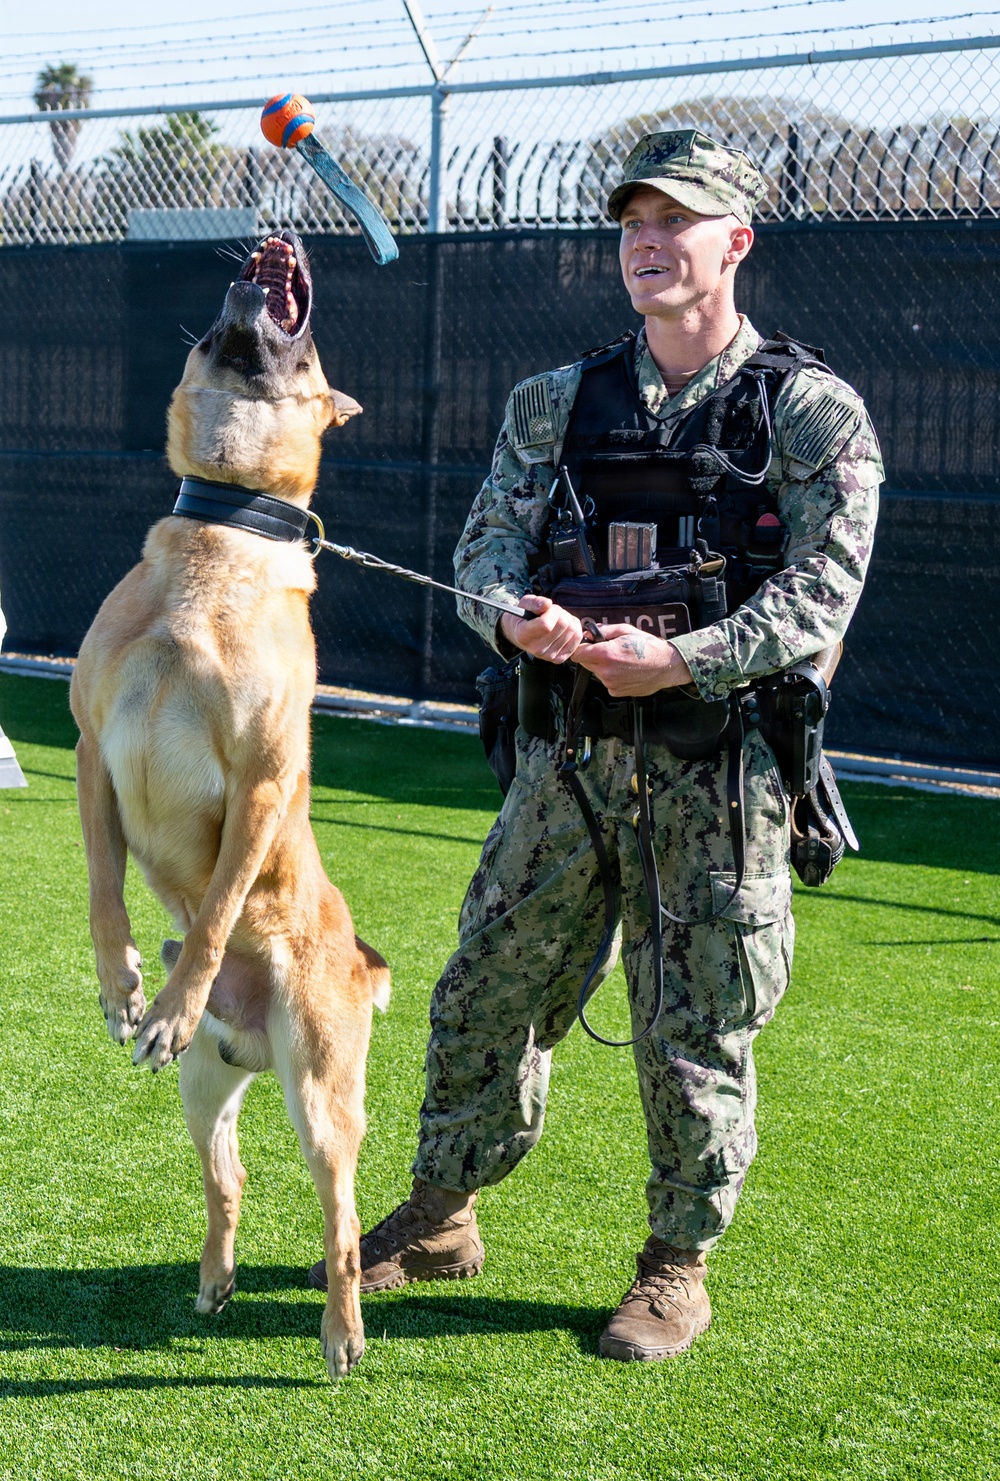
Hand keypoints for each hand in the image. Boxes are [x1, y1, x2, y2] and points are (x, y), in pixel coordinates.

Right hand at [500, 593, 582, 662]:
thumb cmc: (524, 617)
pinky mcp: (559, 658)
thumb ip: (535, 602)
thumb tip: (547, 604)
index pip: (546, 624)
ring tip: (557, 619)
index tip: (548, 608)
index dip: (552, 611)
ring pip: (572, 630)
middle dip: (560, 613)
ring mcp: (549, 656)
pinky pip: (577, 638)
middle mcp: (536, 649)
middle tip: (552, 612)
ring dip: (568, 619)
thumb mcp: (524, 604)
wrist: (521, 634)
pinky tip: (565, 626)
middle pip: (562, 625)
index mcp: (524, 636)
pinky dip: (575, 627)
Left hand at [571, 624, 693, 696]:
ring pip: (597, 673)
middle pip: (585, 663)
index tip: (588, 645)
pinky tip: (626, 671)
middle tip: (610, 650)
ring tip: (622, 661)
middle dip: (593, 656)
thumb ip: (604, 631)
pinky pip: (606, 682)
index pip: (577, 653)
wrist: (666, 666)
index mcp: (605, 654)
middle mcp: (605, 671)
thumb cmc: (648, 646)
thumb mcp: (626, 630)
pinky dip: (612, 676)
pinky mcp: (616, 692)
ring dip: (603, 666)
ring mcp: (610, 684)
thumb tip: (589, 633)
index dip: (581, 648)